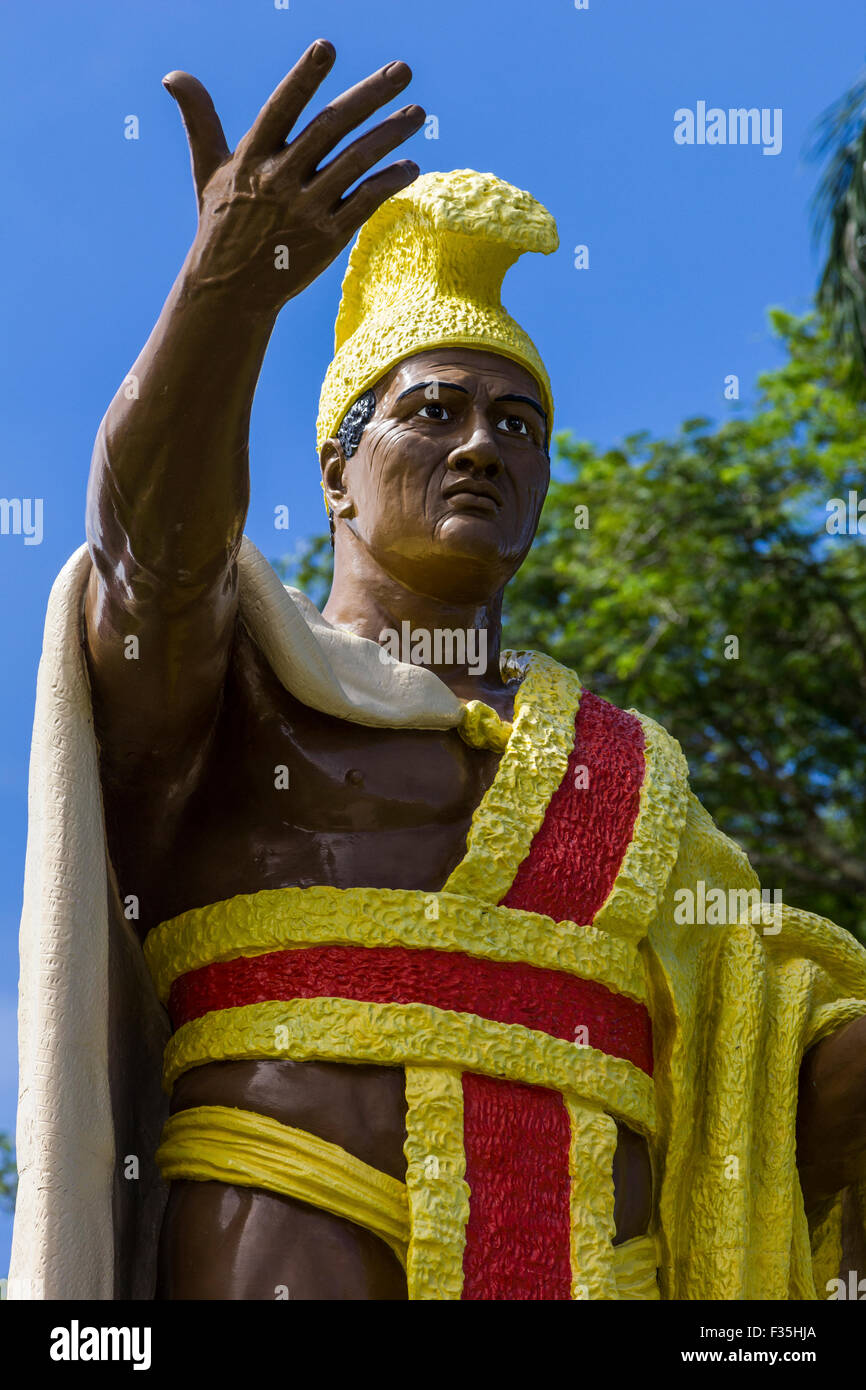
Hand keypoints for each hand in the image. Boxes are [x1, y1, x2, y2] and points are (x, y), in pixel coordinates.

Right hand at [164, 40, 424, 312]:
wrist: (230, 290)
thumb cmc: (222, 223)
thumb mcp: (208, 170)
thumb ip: (200, 119)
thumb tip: (173, 75)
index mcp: (252, 156)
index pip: (281, 108)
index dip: (303, 77)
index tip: (326, 46)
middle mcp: (279, 179)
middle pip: (330, 127)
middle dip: (370, 96)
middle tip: (403, 70)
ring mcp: (306, 209)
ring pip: (355, 162)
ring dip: (390, 135)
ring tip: (418, 114)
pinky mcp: (327, 237)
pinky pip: (365, 203)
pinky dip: (389, 183)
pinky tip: (411, 167)